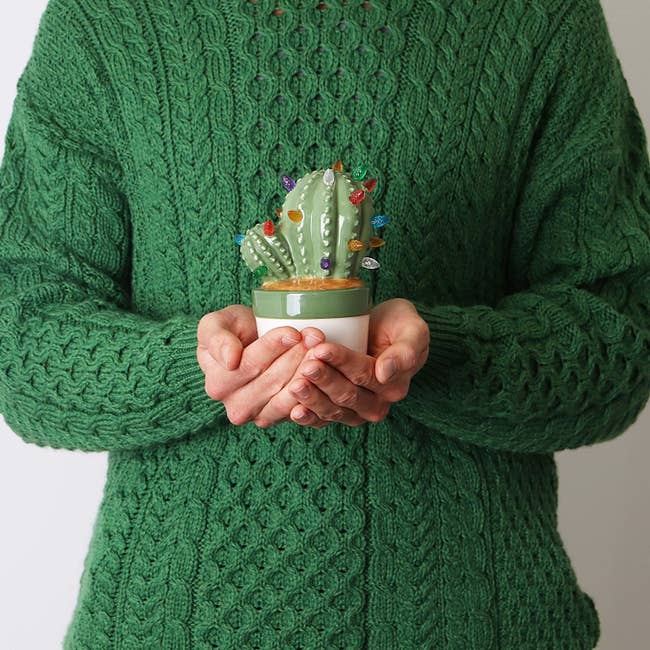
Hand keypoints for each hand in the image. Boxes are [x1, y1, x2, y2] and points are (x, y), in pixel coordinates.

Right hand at [197, 305, 327, 425]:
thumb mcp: (216, 324)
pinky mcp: (280, 419)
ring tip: (320, 349)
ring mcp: (258, 416)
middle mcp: (235, 407)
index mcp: (218, 384)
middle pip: (272, 381)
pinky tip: (323, 370)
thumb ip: (217, 338)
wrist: (250, 343)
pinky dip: (313, 389)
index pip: (249, 365)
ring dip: (308, 371)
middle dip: (296, 356)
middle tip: (315, 336)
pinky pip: (299, 408)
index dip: (273, 347)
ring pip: (288, 395)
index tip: (293, 332)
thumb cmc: (233, 331)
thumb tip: (230, 360)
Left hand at [275, 298, 429, 426]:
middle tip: (305, 365)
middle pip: (347, 394)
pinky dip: (309, 418)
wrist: (385, 330)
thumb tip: (385, 373)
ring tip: (294, 384)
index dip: (342, 362)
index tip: (322, 349)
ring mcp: (356, 411)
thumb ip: (406, 351)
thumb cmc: (399, 325)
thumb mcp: (413, 330)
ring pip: (333, 409)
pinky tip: (294, 411)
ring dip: (313, 398)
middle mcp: (376, 403)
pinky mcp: (338, 412)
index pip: (364, 374)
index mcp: (393, 386)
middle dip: (324, 380)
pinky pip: (323, 420)